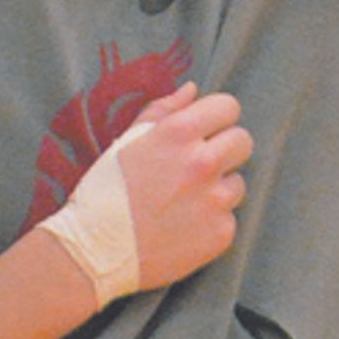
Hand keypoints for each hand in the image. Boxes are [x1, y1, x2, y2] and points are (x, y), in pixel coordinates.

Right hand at [104, 86, 251, 292]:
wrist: (95, 250)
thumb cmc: (106, 190)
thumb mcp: (127, 140)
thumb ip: (163, 110)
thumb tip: (192, 89)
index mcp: (179, 132)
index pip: (228, 107)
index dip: (217, 118)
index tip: (207, 131)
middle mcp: (202, 163)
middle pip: (243, 141)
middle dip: (225, 150)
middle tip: (198, 168)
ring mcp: (215, 200)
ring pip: (237, 183)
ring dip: (217, 189)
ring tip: (183, 203)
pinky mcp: (221, 233)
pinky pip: (229, 218)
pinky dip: (211, 222)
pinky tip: (183, 227)